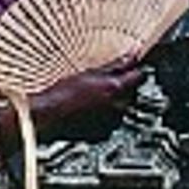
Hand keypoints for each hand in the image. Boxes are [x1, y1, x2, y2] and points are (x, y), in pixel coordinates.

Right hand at [23, 62, 146, 141]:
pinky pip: (112, 122)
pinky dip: (105, 117)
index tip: (129, 69)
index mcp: (116, 89)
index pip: (139, 76)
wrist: (49, 116)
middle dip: (122, 87)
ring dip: (113, 102)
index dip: (133, 71)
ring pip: (122, 108)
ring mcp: (112, 122)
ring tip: (93, 98)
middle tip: (103, 83)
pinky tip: (90, 111)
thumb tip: (132, 55)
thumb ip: (116, 64)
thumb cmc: (63, 94)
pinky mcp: (104, 134)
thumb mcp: (90, 72)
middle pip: (132, 93)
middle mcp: (119, 107)